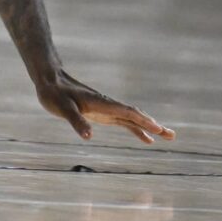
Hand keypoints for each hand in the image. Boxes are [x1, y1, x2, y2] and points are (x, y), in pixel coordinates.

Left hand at [36, 69, 174, 144]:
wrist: (50, 81)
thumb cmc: (54, 94)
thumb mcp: (63, 109)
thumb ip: (76, 121)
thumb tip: (89, 136)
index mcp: (101, 103)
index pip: (126, 112)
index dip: (142, 120)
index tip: (158, 128)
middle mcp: (108, 105)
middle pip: (135, 115)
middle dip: (153, 125)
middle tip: (171, 135)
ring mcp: (107, 109)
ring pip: (133, 119)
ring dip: (150, 128)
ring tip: (168, 136)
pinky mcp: (102, 113)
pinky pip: (124, 122)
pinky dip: (137, 129)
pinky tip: (146, 139)